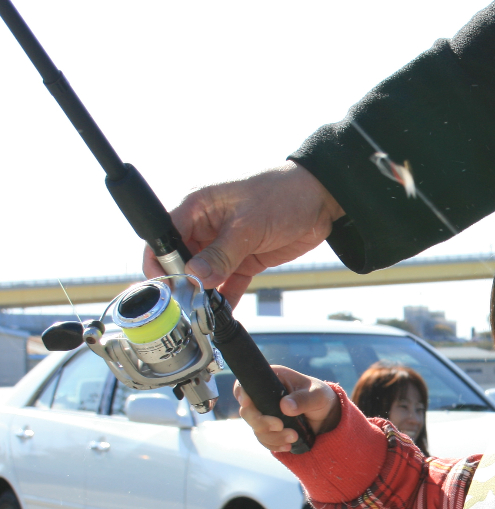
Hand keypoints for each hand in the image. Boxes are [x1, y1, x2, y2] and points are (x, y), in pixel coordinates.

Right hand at [144, 162, 344, 305]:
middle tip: (188, 304)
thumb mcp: (248, 225)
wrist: (321, 198)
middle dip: (182, 283)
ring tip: (204, 313)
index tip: (164, 286)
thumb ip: (221, 254)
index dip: (159, 262)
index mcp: (197, 207)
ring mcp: (225, 244)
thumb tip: (194, 277)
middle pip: (181, 260)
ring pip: (204, 275)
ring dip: (203, 294)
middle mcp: (206, 226)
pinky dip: (224, 298)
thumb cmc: (283, 194)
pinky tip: (222, 314)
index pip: (164, 237)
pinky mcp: (244, 258)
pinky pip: (227, 283)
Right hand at [235, 365, 340, 453]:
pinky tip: (288, 445)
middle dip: (261, 422)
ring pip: (256, 428)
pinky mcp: (270, 429)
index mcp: (272, 379)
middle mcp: (264, 396)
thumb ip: (303, 399)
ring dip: (272, 437)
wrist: (327, 415)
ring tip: (294, 437)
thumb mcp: (317, 395)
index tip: (247, 404)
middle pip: (247, 411)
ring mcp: (265, 414)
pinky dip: (274, 444)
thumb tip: (285, 406)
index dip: (242, 393)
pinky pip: (264, 440)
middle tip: (280, 426)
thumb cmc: (321, 397)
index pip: (246, 384)